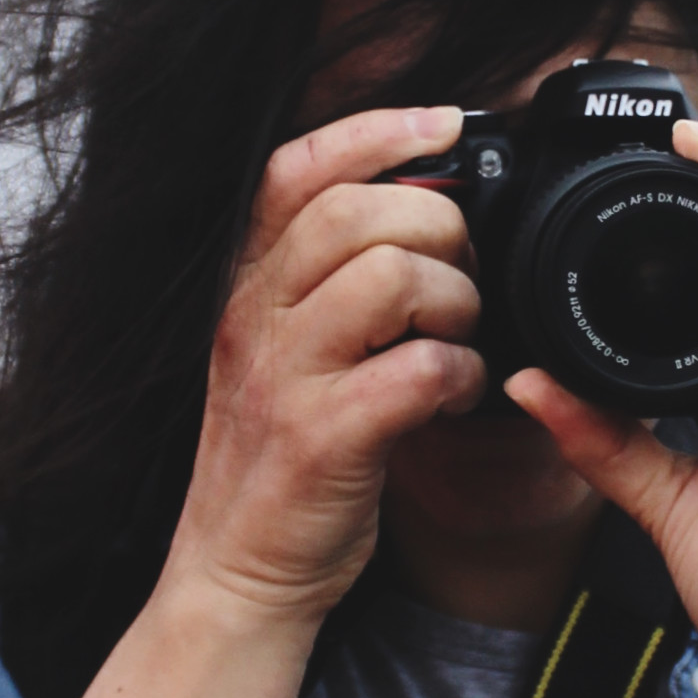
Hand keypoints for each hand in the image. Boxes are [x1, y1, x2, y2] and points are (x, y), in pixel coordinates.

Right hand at [164, 105, 485, 643]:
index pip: (296, 171)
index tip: (446, 121)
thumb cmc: (281, 463)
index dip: (374, 130)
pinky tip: (452, 394)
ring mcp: (284, 380)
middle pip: (354, 212)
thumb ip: (332, 285)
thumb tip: (428, 215)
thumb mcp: (284, 353)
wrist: (236, 576)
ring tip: (457, 336)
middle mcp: (256, 322)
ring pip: (387, 277)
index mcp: (249, 291)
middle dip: (437, 224)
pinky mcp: (322, 441)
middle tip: (462, 273)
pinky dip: (456, 374)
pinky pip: (413, 370)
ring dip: (451, 299)